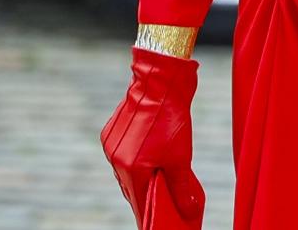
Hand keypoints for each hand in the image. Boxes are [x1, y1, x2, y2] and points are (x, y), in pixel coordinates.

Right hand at [101, 48, 204, 228]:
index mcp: (130, 169)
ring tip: (159, 183)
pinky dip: (137, 160)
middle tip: (164, 205)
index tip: (159, 222)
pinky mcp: (111, 133)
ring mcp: (111, 146)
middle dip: (148, 195)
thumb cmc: (171, 119)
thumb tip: (187, 210)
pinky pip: (123, 154)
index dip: (149, 213)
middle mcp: (115, 160)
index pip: (139, 202)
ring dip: (142, 177)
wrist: (160, 81)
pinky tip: (149, 159)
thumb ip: (182, 186)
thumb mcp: (182, 156)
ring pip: (128, 170)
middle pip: (132, 187)